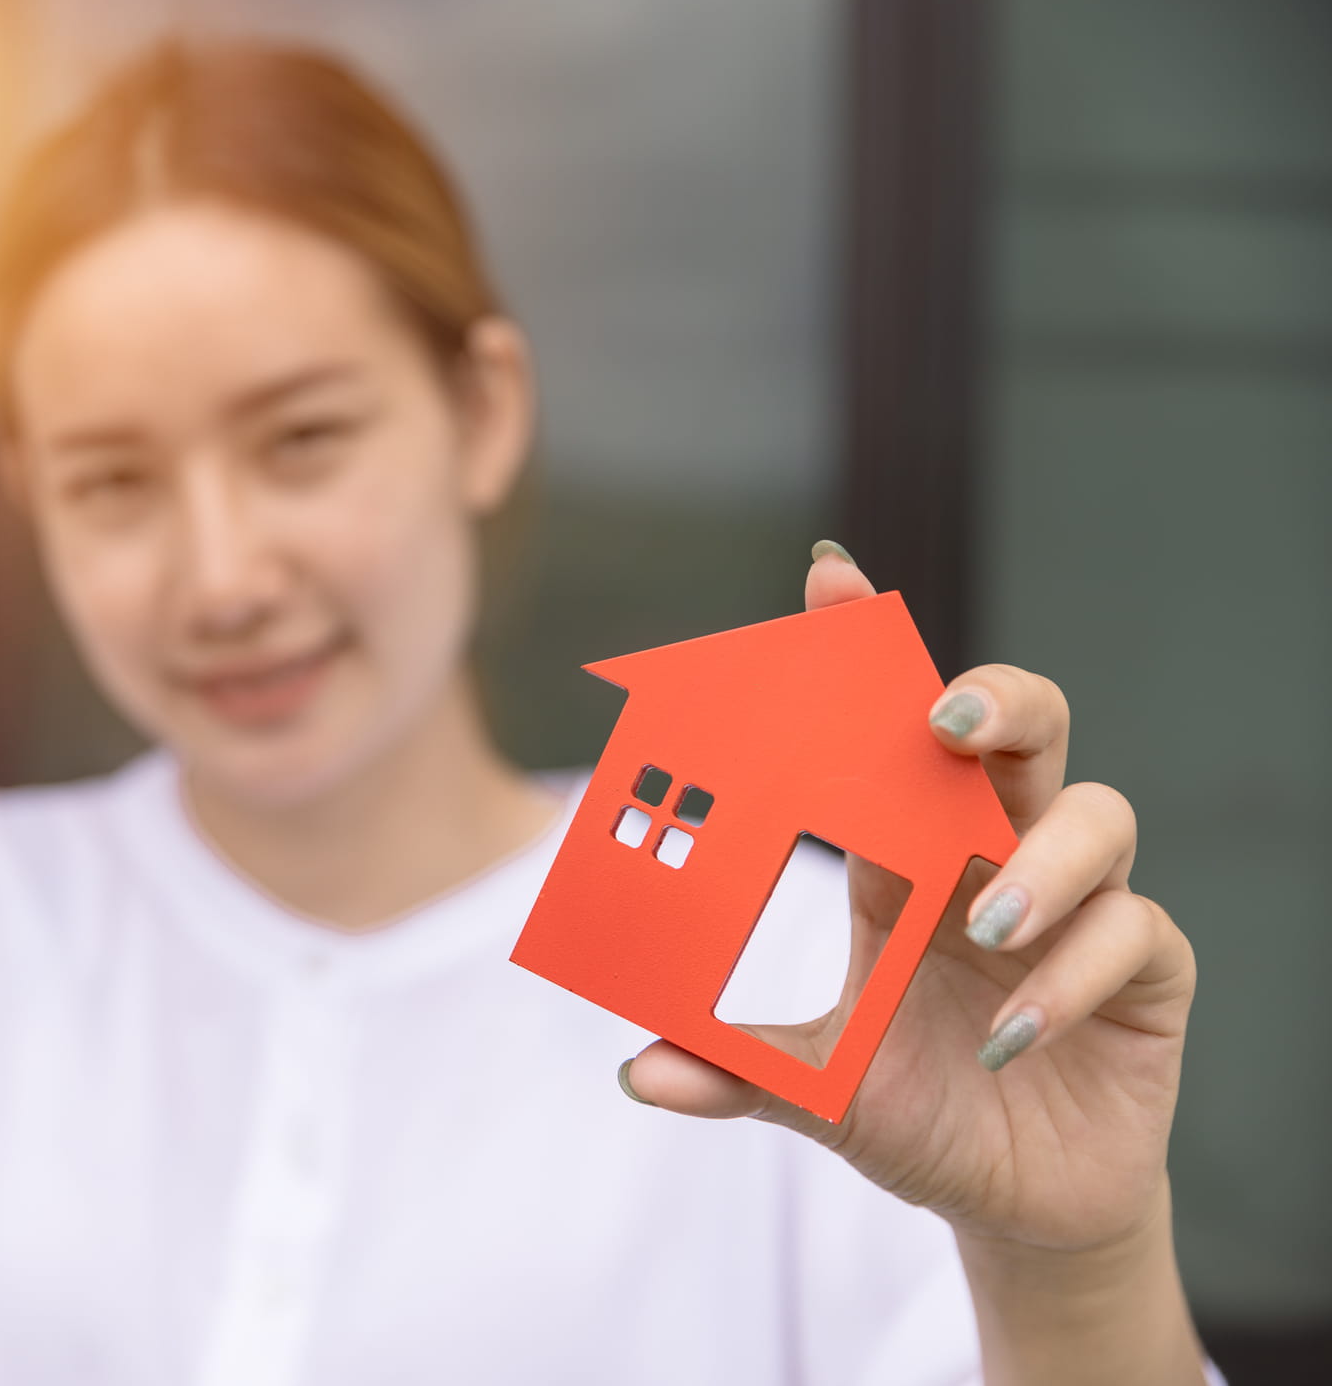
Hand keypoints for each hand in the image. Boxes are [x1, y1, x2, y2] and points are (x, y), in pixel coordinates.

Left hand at [620, 546, 1195, 1258]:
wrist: (1012, 1202)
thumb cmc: (914, 1109)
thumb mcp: (813, 1091)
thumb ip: (733, 1071)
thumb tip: (634, 1073)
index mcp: (908, 858)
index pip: (892, 730)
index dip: (867, 650)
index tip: (829, 577)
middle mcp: (995, 859)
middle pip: (1023, 728)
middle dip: (995, 698)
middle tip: (945, 718)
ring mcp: (1079, 909)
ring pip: (1098, 813)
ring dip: (1040, 861)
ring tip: (982, 927)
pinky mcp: (1146, 974)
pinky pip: (1135, 932)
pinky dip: (1070, 973)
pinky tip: (1006, 1032)